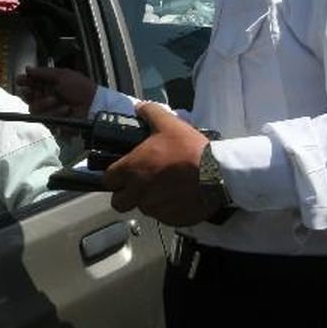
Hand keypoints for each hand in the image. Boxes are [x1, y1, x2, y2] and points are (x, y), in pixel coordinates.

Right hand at [16, 66, 95, 118]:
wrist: (92, 106)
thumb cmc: (81, 88)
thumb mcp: (62, 75)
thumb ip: (43, 72)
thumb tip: (27, 68)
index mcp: (49, 84)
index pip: (31, 82)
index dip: (25, 81)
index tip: (20, 80)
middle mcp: (46, 96)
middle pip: (27, 96)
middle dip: (29, 93)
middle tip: (31, 91)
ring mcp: (48, 110)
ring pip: (33, 108)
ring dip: (45, 103)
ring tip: (56, 100)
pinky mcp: (52, 121)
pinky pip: (44, 118)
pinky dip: (55, 113)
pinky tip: (65, 109)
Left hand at [104, 102, 215, 225]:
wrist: (218, 173)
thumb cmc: (189, 148)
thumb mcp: (169, 124)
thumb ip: (150, 113)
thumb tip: (140, 107)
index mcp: (132, 170)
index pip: (108, 180)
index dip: (114, 177)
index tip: (123, 173)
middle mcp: (138, 192)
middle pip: (119, 202)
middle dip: (125, 195)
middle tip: (140, 185)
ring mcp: (155, 209)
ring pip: (142, 209)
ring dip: (148, 201)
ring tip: (165, 189)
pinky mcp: (171, 220)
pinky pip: (162, 217)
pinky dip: (167, 210)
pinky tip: (179, 197)